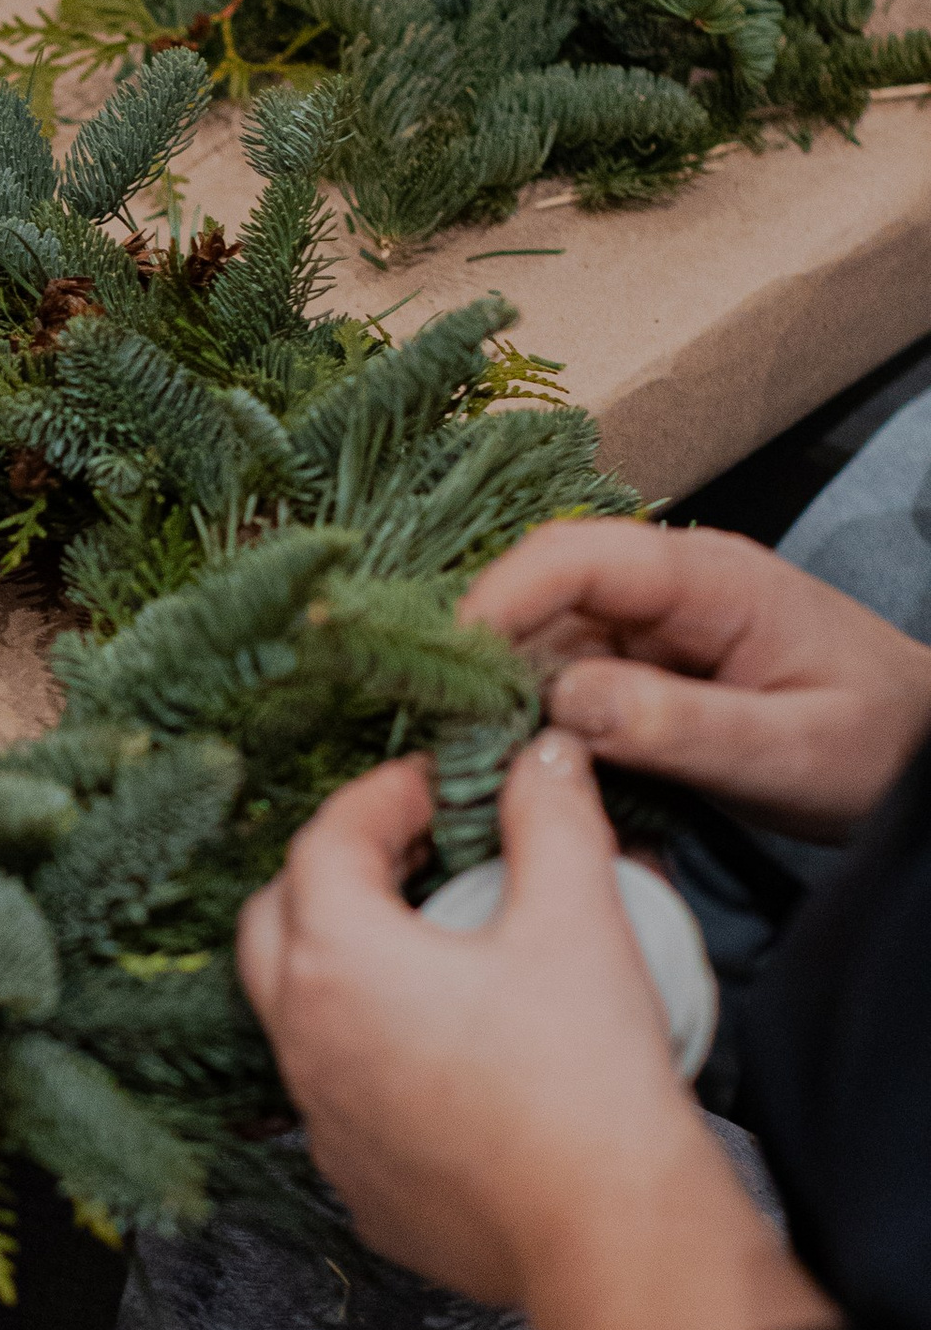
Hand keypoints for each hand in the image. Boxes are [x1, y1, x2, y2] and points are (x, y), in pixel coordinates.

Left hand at [237, 739, 690, 1307]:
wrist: (611, 1237)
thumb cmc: (587, 1082)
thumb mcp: (578, 918)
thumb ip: (551, 818)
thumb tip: (542, 759)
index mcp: (337, 962)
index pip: (325, 840)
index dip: (383, 795)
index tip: (441, 783)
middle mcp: (305, 1041)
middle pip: (278, 920)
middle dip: (337, 871)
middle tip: (418, 852)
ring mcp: (322, 1122)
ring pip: (302, 1013)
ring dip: (351, 965)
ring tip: (438, 944)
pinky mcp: (358, 1185)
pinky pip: (341, 1095)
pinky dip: (377, 1052)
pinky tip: (451, 1047)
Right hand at [460, 519, 930, 845]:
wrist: (928, 756)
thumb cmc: (879, 746)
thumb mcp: (789, 750)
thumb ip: (680, 727)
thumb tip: (565, 703)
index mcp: (709, 578)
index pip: (577, 557)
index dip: (500, 600)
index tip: (446, 667)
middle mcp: (669, 586)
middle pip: (543, 597)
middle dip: (487, 659)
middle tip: (448, 738)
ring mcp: (656, 625)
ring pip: (546, 644)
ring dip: (509, 700)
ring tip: (484, 769)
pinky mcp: (648, 667)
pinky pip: (571, 682)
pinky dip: (542, 723)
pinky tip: (532, 772)